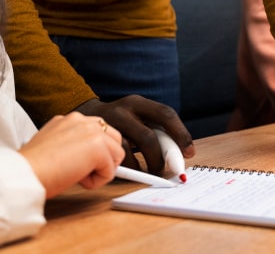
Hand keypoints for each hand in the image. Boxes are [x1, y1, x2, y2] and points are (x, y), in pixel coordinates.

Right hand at [19, 111, 123, 197]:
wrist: (24, 173)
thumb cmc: (32, 168)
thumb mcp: (54, 148)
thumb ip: (73, 146)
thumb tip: (89, 159)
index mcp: (69, 120)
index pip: (97, 131)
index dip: (95, 152)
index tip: (85, 164)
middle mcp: (81, 120)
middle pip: (114, 138)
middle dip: (106, 158)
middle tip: (85, 173)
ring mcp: (90, 130)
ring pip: (117, 154)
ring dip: (101, 170)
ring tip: (78, 176)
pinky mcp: (97, 146)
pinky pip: (111, 170)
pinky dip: (98, 181)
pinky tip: (77, 180)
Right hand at [76, 95, 194, 174]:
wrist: (85, 114)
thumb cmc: (122, 121)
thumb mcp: (137, 116)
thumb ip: (154, 127)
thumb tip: (181, 152)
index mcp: (137, 102)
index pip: (165, 114)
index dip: (180, 134)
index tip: (189, 152)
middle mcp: (123, 109)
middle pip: (148, 137)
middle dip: (159, 159)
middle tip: (165, 170)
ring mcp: (108, 124)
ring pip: (130, 151)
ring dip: (143, 167)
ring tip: (149, 173)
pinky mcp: (96, 140)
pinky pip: (115, 158)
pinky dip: (128, 169)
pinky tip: (132, 171)